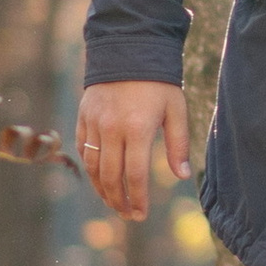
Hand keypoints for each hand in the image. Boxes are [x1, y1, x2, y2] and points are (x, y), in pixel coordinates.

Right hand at [77, 79, 189, 222]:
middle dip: (118, 200)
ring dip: (101, 189)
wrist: (129, 50)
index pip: (135, 174)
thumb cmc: (159, 83)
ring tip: (113, 203)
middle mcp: (112, 128)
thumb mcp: (176, 110)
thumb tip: (182, 176)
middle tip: (127, 215)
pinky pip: (83, 149)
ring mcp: (94, 123)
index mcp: (137, 128)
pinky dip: (90, 168)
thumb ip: (178, 144)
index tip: (141, 214)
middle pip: (111, 176)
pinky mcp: (84, 117)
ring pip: (93, 166)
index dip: (137, 198)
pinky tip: (99, 179)